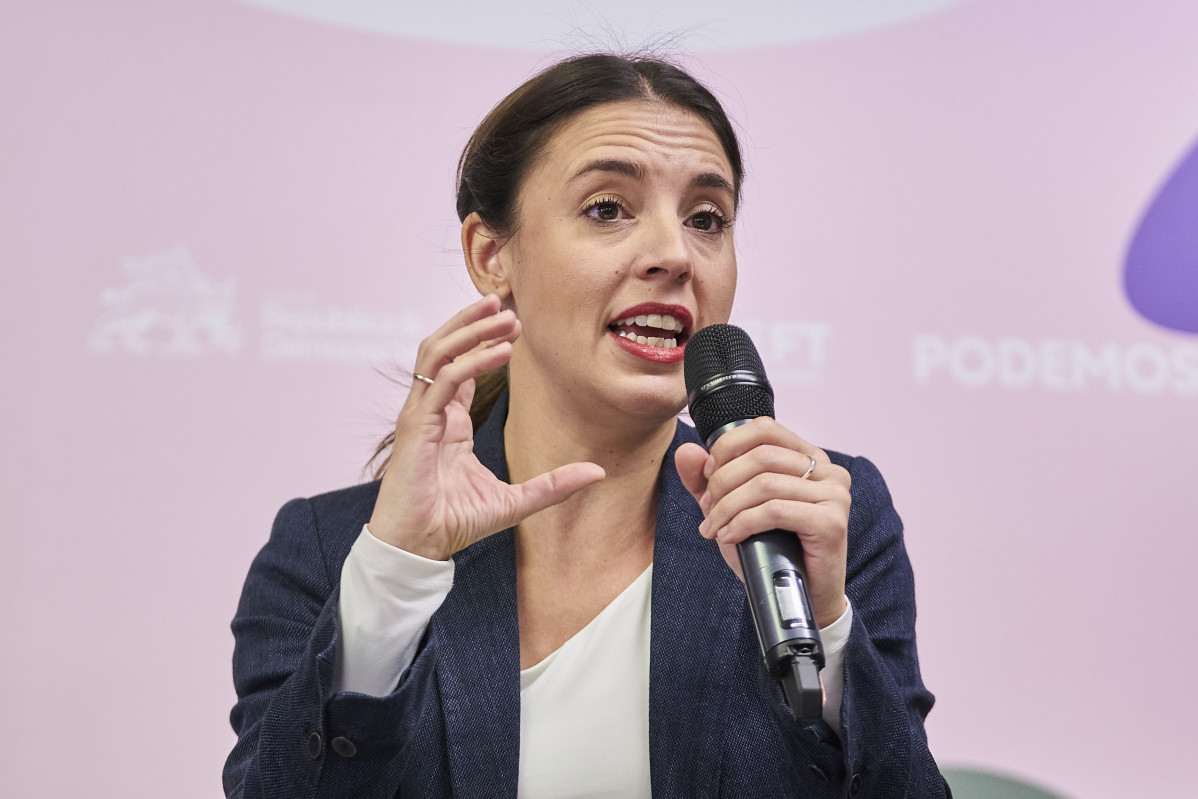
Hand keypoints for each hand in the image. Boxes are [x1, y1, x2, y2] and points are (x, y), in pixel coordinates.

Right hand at [368, 295, 605, 559]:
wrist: (419, 548)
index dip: (484, 340)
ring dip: (470, 329)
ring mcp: (420, 415)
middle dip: (475, 321)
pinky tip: (499, 352)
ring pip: (437, 353)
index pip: (460, 366)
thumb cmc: (454, 523)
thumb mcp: (516, 501)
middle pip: (444, 347)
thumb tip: (598, 473)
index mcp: (448, 421)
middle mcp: (431, 411)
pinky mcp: (416, 426)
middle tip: (509, 304)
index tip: (515, 323)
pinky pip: (441, 381)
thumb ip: (554, 484)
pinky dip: (469, 361)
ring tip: (502, 315)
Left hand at [675, 417, 850, 627]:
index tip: (708, 475)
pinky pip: (775, 511)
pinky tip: (730, 536)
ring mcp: (834, 495)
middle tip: (708, 510)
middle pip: (761, 456)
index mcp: (808, 456)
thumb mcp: (732, 509)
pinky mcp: (831, 522)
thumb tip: (687, 451)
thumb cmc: (771, 550)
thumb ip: (707, 480)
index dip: (728, 448)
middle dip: (723, 483)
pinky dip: (743, 523)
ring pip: (765, 484)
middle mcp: (828, 470)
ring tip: (715, 527)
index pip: (764, 429)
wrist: (798, 597)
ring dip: (728, 507)